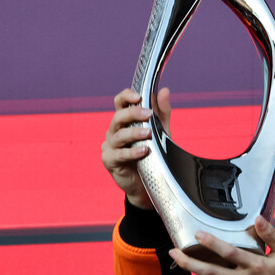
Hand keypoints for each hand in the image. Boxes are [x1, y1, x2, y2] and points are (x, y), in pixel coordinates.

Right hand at [101, 87, 172, 208]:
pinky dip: (132, 152)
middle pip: (118, 117)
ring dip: (133, 133)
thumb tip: (165, 91)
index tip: (138, 96)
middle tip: (148, 114)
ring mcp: (110, 146)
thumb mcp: (161, 132)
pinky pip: (119, 155)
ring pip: (118, 135)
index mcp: (124, 121)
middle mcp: (114, 131)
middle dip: (133, 113)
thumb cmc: (152, 155)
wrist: (147, 184)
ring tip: (148, 133)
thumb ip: (162, 113)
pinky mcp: (110, 161)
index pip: (120, 103)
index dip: (126, 97)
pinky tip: (144, 151)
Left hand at [169, 216, 274, 274]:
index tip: (198, 234)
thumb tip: (257, 218)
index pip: (229, 253)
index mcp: (257, 266)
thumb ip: (271, 234)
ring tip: (183, 257)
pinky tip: (215, 267)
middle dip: (187, 262)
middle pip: (209, 271)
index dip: (212, 243)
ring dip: (197, 268)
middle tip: (172, 252)